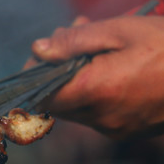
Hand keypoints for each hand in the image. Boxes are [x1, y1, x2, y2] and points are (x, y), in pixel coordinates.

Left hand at [26, 15, 163, 138]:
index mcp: (96, 92)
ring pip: (76, 107)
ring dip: (76, 78)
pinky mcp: (127, 132)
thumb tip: (38, 51)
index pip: (42, 97)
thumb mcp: (121, 31)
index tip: (44, 56)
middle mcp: (102, 119)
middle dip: (58, 70)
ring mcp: (115, 129)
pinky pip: (97, 114)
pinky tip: (112, 65)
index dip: (35, 77)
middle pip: (57, 102)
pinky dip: (95, 91)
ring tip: (98, 46)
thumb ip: (74, 42)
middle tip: (74, 37)